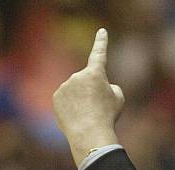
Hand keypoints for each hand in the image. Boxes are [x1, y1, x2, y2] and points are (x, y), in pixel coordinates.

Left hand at [53, 28, 124, 165]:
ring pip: (75, 90)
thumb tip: (98, 87)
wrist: (88, 133)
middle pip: (87, 81)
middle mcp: (78, 75)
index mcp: (95, 73)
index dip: (101, 42)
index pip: (99, 53)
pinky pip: (65, 99)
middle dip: (91, 91)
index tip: (102, 31)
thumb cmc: (107, 116)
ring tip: (87, 115)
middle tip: (97, 108)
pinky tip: (75, 116)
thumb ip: (109, 87)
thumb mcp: (118, 99)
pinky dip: (70, 106)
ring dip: (80, 100)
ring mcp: (65, 85)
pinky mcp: (56, 97)